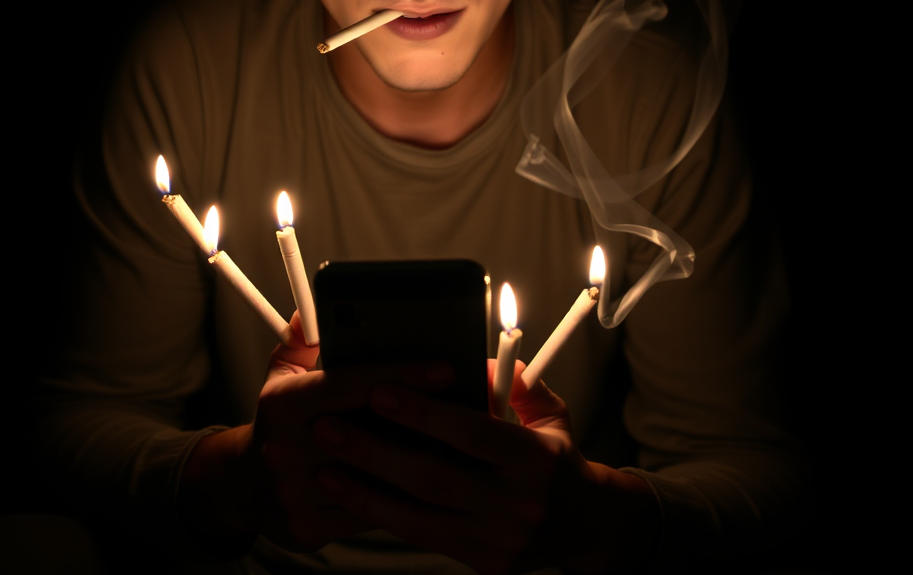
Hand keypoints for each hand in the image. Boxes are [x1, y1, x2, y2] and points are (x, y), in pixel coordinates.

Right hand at [180, 313, 464, 554]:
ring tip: (457, 441)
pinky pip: (368, 513)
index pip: (350, 383)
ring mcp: (296, 492)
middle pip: (368, 431)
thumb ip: (304, 337)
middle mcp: (285, 447)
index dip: (400, 373)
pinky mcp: (308, 527)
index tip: (445, 368)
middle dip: (420, 419)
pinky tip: (427, 478)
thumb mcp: (283, 370)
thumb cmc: (280, 416)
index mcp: (284, 403)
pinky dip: (399, 496)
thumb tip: (313, 307)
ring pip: (373, 478)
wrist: (243, 484)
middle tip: (466, 405)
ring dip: (417, 461)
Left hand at [311, 360, 658, 573]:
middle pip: (434, 477)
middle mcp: (516, 503)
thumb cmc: (558, 456)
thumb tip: (469, 358)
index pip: (470, 432)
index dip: (422, 412)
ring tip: (326, 463)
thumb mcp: (548, 410)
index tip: (378, 390)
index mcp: (534, 458)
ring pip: (419, 515)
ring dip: (365, 489)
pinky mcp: (483, 562)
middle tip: (330, 427)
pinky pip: (422, 537)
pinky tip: (352, 494)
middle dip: (375, 451)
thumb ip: (512, 380)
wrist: (587, 526)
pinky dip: (382, 516)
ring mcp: (498, 540)